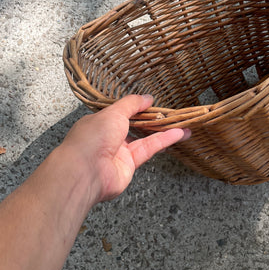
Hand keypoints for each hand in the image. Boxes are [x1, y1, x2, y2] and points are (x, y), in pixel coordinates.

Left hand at [59, 95, 189, 205]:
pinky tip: (178, 134)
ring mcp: (119, 152)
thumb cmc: (92, 138)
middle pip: (135, 126)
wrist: (85, 171)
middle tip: (171, 114)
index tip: (152, 102)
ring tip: (182, 124)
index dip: (137, 107)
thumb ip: (132, 104)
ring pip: (145, 138)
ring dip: (163, 131)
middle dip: (153, 120)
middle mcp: (109, 137)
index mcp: (100, 122)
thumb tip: (147, 97)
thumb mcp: (113, 112)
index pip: (121, 112)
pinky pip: (148, 150)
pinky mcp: (129, 165)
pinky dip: (163, 141)